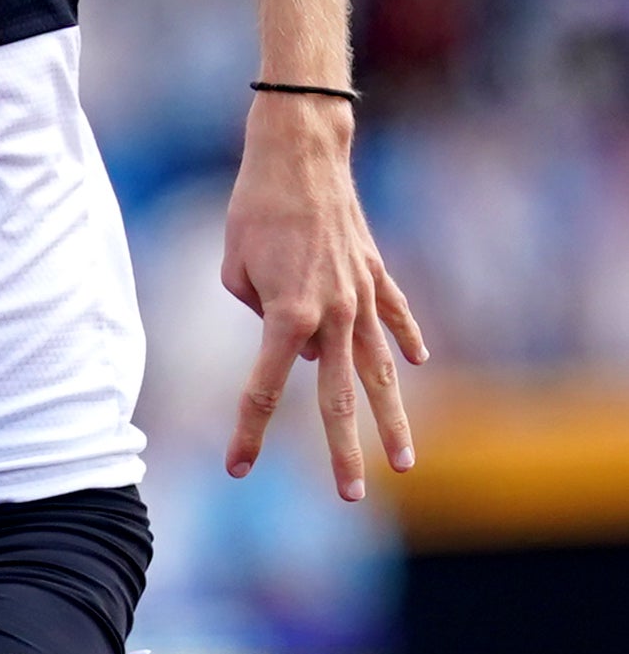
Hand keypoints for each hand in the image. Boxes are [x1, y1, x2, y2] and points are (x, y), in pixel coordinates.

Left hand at [221, 96, 426, 501]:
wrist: (300, 155)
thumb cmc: (254, 209)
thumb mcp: (234, 268)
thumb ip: (259, 313)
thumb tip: (295, 341)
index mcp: (288, 316)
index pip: (266, 389)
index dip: (249, 431)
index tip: (238, 468)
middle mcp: (332, 314)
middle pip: (338, 398)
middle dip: (341, 452)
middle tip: (348, 498)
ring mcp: (362, 295)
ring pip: (380, 371)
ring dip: (392, 419)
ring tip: (403, 462)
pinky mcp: (377, 273)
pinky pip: (395, 316)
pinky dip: (406, 339)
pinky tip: (418, 363)